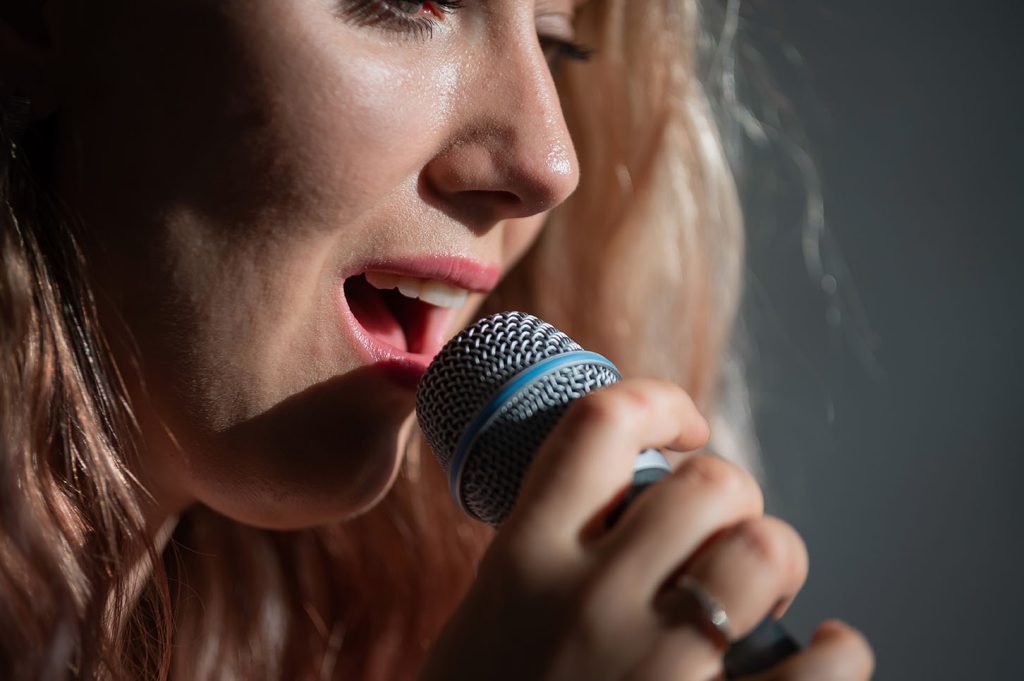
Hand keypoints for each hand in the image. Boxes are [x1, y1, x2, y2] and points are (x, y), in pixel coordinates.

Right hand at [420, 379, 872, 680]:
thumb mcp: (484, 618)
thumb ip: (537, 556)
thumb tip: (612, 507)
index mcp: (524, 559)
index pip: (601, 425)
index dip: (660, 405)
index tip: (684, 431)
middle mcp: (589, 599)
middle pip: (709, 483)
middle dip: (734, 497)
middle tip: (721, 534)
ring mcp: (654, 667)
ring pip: (764, 549)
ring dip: (778, 558)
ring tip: (762, 592)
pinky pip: (822, 663)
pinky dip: (839, 652)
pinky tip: (824, 652)